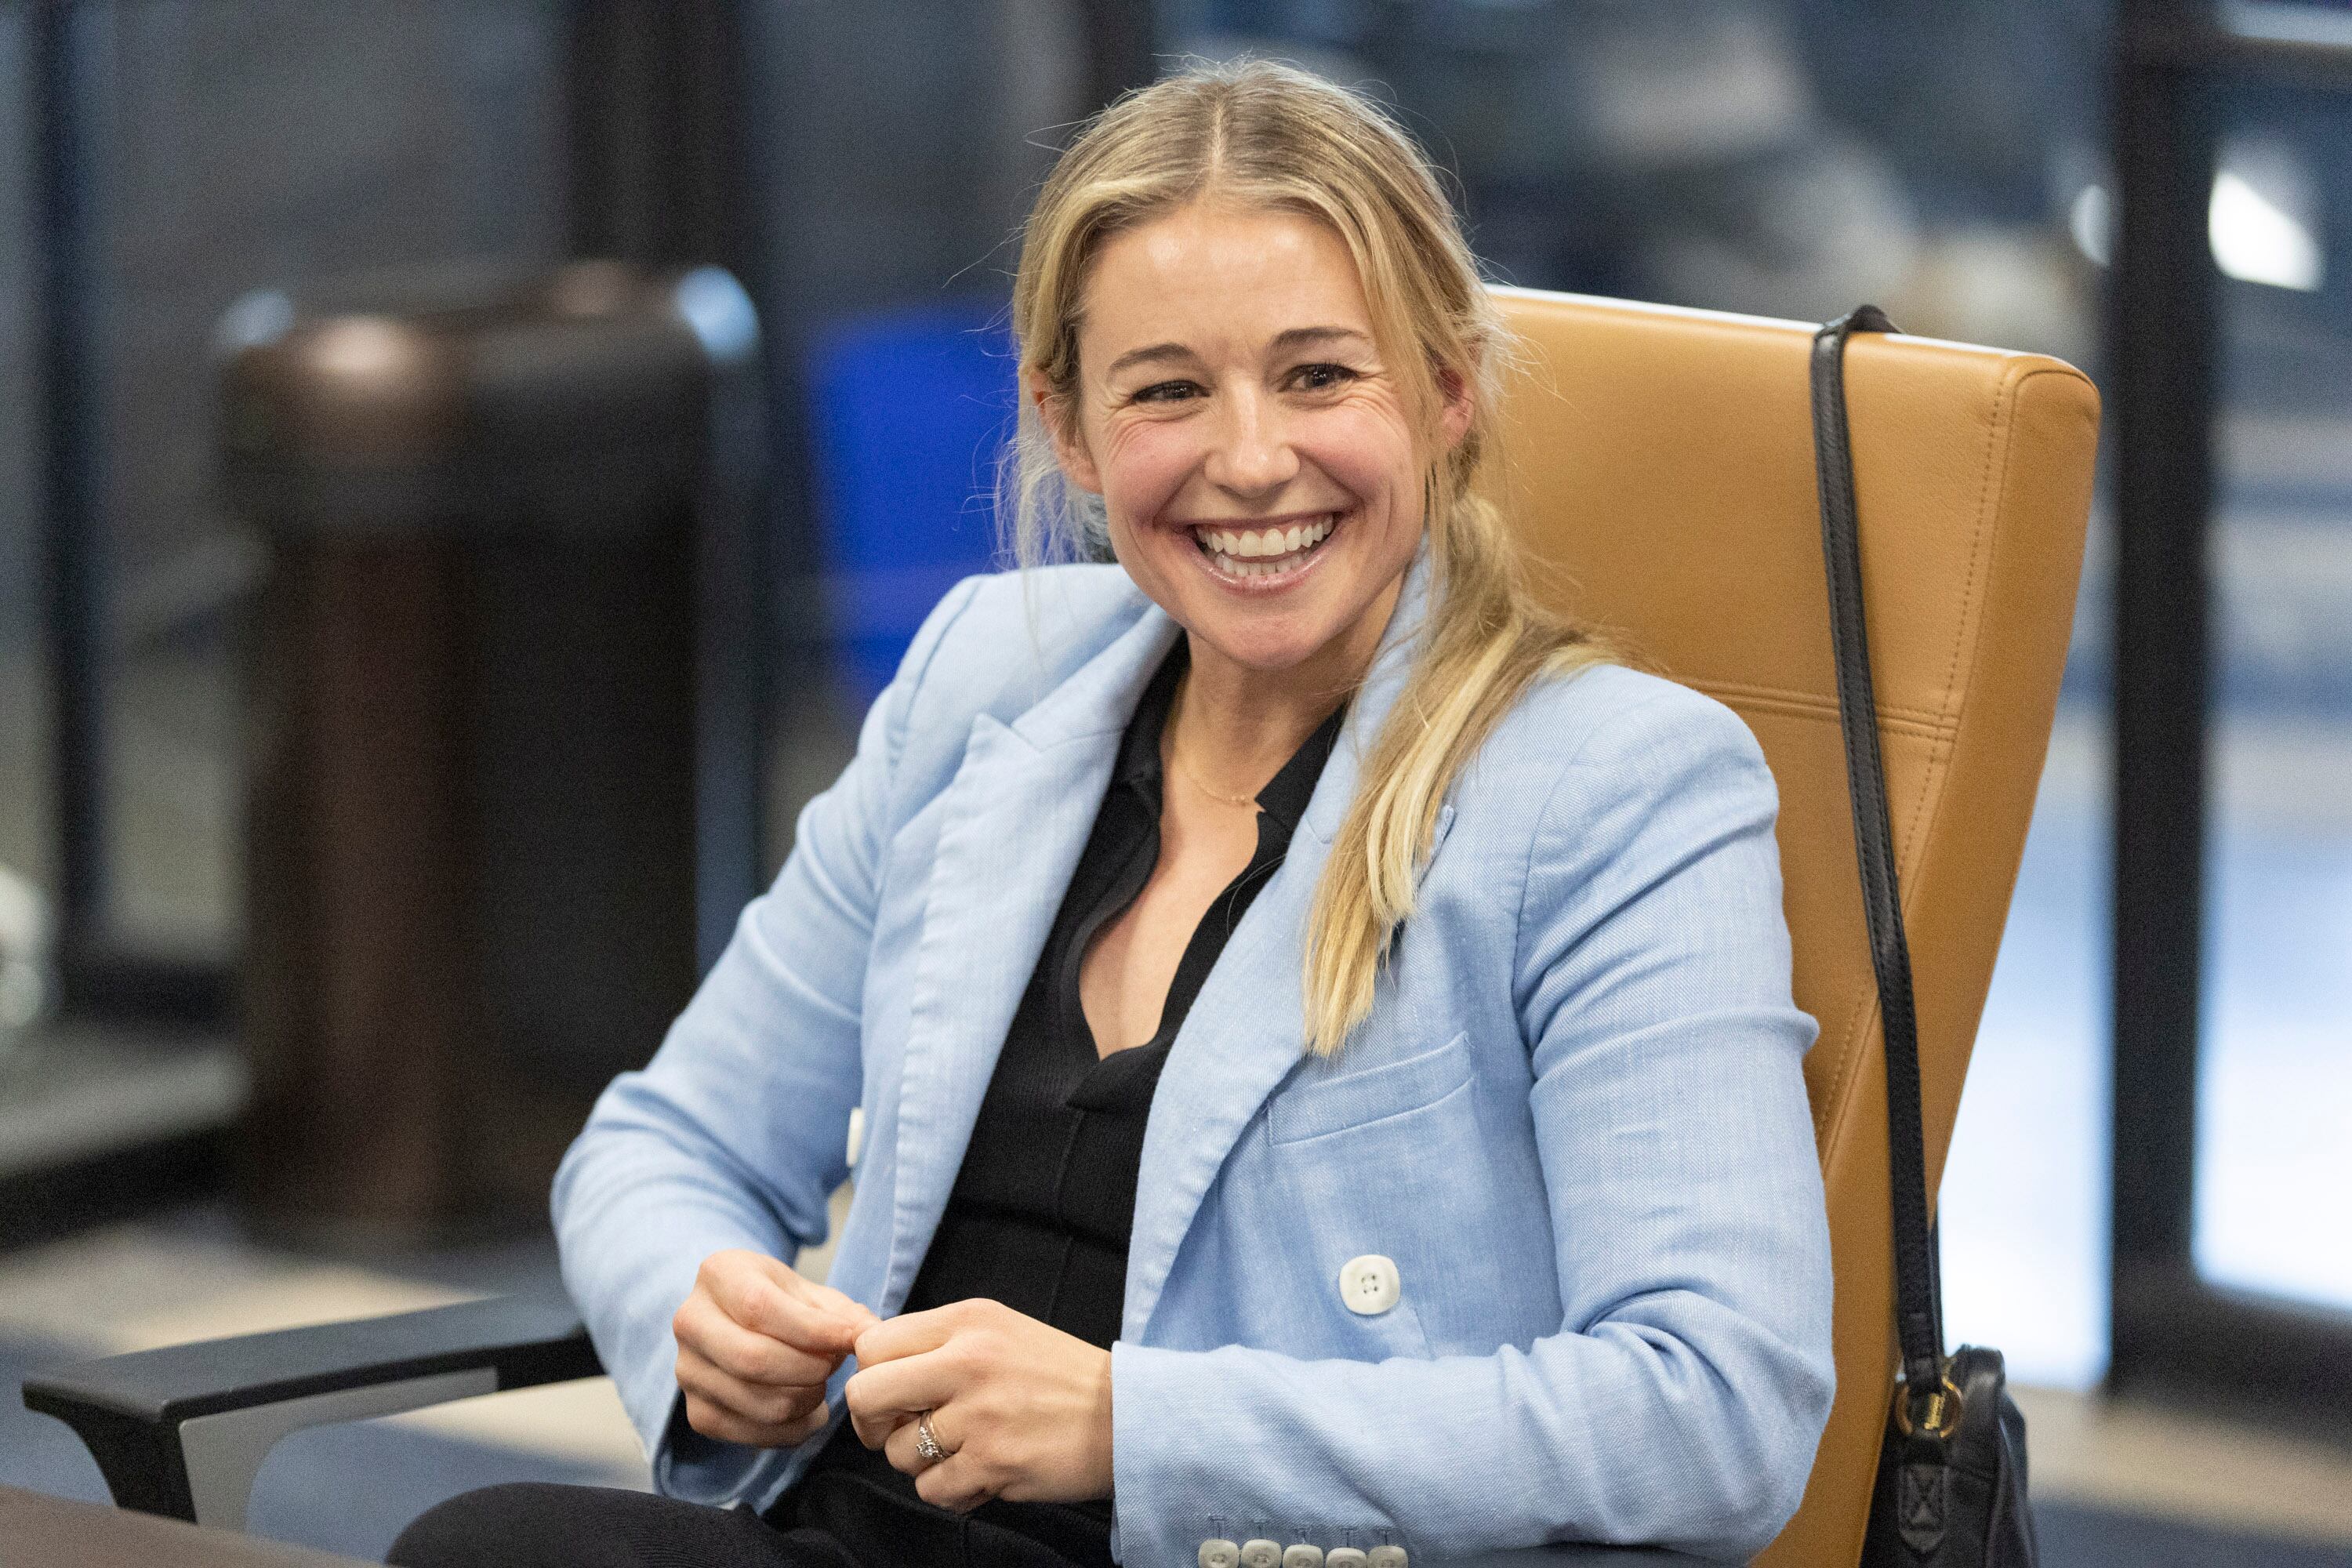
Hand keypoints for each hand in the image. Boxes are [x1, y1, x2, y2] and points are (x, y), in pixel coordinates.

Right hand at [671, 1249, 878, 1447]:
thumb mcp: (809, 1292)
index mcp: (717, 1274)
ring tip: (821, 1383)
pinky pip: (753, 1433)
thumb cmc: (780, 1303)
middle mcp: (690, 1322)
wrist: (737, 1322)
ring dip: (807, 1400)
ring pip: (758, 1402)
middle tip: (833, 1365)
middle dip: (810, 1369)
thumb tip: (873, 1337)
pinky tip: (807, 1409)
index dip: (813, 1330)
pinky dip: (794, 1429)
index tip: (850, 1338)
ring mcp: (687, 1371)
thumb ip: (844, 1313)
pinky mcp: (698, 1412)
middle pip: (753, 1360)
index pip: (760, 1308)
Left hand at [844, 1298, 1112, 1511]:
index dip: (870, 1378)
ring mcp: (979, 1415)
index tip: (891, 1396)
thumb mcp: (1000, 1331)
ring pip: (898, 1454)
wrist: (1126, 1415)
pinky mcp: (993, 1463)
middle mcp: (967, 1360)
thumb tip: (877, 1372)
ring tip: (963, 1451)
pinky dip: (952, 1491)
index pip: (872, 1346)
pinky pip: (933, 1491)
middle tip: (899, 1433)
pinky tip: (983, 1473)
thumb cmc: (1059, 1376)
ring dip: (922, 1463)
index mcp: (966, 1321)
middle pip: (867, 1397)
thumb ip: (940, 1343)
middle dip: (872, 1425)